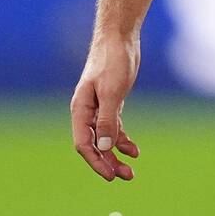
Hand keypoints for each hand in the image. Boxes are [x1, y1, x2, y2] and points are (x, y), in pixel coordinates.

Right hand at [70, 33, 140, 180]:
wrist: (119, 38)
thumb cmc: (112, 61)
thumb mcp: (112, 92)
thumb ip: (107, 119)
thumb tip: (104, 147)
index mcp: (80, 109)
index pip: (84, 144)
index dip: (96, 161)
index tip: (111, 175)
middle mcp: (87, 111)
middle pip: (94, 145)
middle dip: (108, 162)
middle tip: (125, 177)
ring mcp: (98, 108)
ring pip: (104, 139)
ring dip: (116, 154)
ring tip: (131, 170)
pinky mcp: (111, 102)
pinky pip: (114, 128)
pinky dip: (122, 140)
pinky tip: (134, 150)